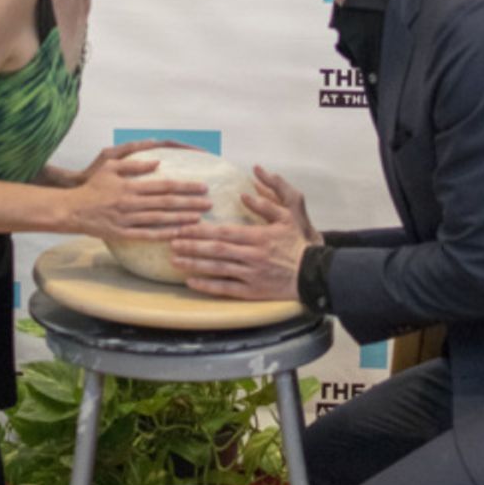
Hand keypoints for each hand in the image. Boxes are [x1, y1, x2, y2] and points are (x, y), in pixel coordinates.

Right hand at [63, 142, 210, 241]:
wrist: (72, 210)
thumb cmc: (92, 186)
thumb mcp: (109, 166)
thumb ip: (134, 163)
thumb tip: (157, 162)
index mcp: (130, 186)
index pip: (164, 186)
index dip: (185, 187)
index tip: (202, 186)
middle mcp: (131, 203)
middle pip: (166, 204)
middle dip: (190, 203)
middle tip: (209, 203)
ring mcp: (127, 220)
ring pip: (160, 220)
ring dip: (181, 219)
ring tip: (200, 218)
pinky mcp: (122, 234)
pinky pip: (147, 235)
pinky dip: (163, 235)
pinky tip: (178, 233)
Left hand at [168, 165, 314, 300]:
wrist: (312, 274)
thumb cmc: (297, 244)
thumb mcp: (286, 218)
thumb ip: (266, 204)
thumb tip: (244, 192)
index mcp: (257, 237)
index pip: (223, 233)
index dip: (201, 230)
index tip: (183, 227)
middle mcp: (251, 256)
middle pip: (216, 250)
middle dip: (191, 246)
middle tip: (171, 241)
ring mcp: (251, 275)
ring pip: (217, 269)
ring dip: (194, 264)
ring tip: (175, 260)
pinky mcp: (252, 291)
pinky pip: (226, 288)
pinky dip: (207, 285)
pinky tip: (191, 282)